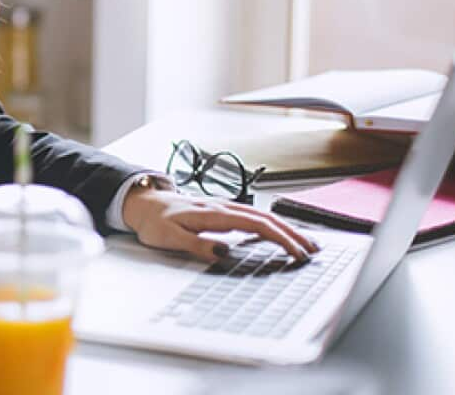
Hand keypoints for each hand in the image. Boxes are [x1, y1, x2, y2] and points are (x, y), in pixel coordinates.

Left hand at [122, 187, 319, 262]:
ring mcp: (223, 207)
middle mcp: (222, 207)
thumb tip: (224, 251)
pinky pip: (252, 217)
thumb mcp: (169, 238)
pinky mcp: (221, 211)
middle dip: (292, 234)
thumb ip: (196, 244)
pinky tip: (280, 235)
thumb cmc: (153, 222)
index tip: (296, 252)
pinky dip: (271, 225)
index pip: (256, 224)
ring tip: (305, 244)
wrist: (141, 203)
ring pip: (262, 216)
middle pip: (266, 218)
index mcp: (213, 213)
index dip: (279, 238)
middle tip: (313, 252)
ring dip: (285, 229)